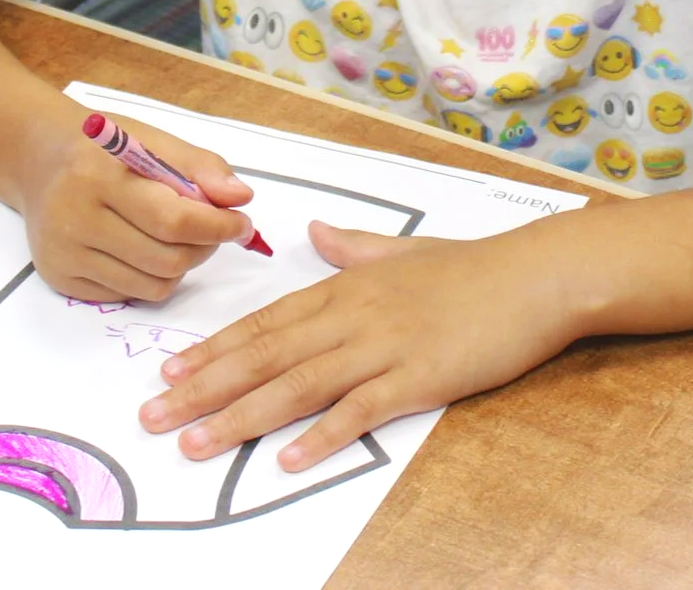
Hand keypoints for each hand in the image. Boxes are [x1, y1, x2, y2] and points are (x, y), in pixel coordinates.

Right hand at [18, 114, 254, 303]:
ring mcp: (64, 254)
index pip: (172, 219)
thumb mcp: (150, 139)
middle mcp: (74, 219)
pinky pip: (128, 295)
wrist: (39, 160)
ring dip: (181, 266)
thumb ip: (200, 167)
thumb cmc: (101, 148)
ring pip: (153, 286)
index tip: (242, 223)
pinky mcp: (59, 278)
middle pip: (166, 259)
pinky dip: (150, 278)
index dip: (217, 227)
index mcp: (98, 176)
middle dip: (204, 247)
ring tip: (178, 238)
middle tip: (212, 229)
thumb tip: (241, 199)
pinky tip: (143, 249)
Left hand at [137, 219, 582, 472]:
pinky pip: (358, 411)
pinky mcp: (419, 376)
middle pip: (264, 355)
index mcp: (344, 287)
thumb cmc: (474, 268)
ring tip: (197, 442)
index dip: (213, 348)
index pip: (264, 322)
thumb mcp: (403, 251)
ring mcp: (383, 346)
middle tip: (156, 415)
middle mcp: (352, 315)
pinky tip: (286, 460)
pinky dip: (320, 437)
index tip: (170, 371)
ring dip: (241, 415)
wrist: (536, 276)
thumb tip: (318, 232)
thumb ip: (354, 248)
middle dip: (205, 387)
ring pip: (297, 384)